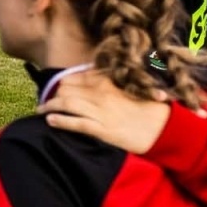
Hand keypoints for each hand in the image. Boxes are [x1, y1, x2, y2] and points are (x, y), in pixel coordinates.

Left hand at [38, 69, 173, 152]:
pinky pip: (75, 123)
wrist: (166, 128)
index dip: (62, 82)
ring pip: (66, 104)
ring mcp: (100, 111)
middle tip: (45, 99)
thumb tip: (95, 77)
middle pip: (66, 89)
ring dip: (49, 106)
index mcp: (108, 82)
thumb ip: (112, 83)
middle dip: (52, 94)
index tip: (56, 87)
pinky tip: (50, 121)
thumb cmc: (151, 109)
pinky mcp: (102, 129)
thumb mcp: (131, 88)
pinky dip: (60, 121)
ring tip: (40, 110)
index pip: (76, 77)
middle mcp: (101, 94)